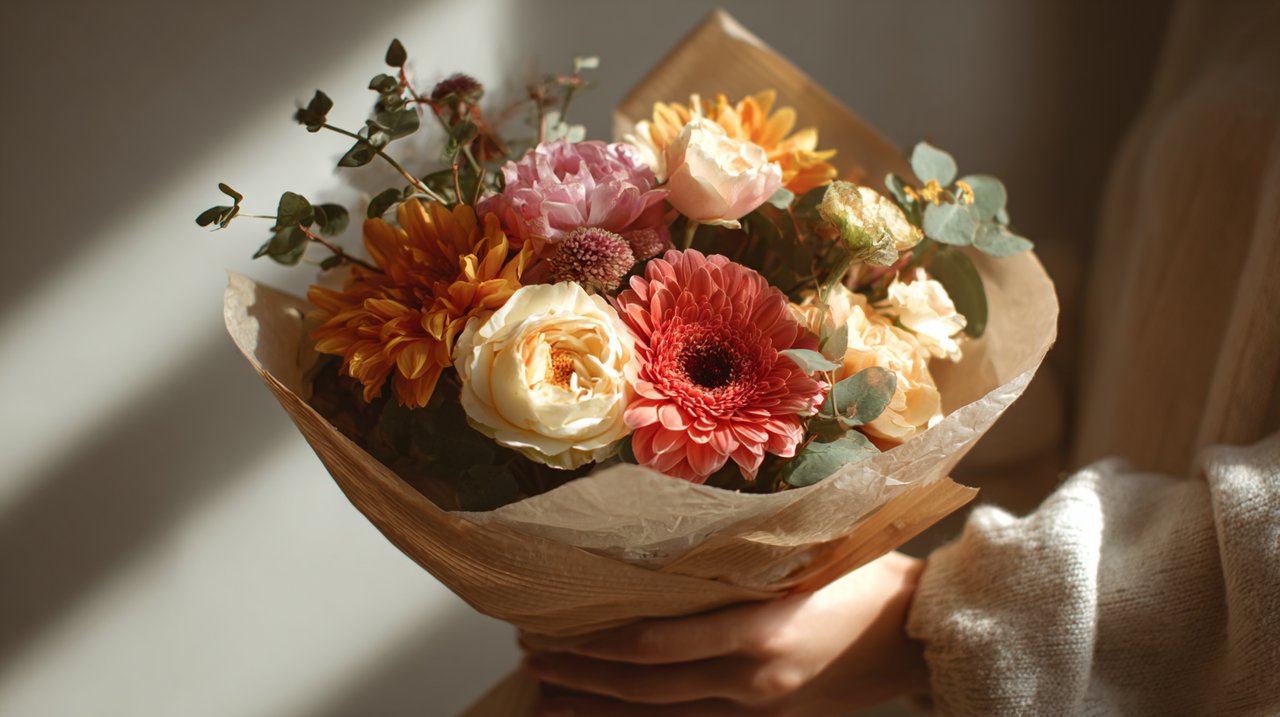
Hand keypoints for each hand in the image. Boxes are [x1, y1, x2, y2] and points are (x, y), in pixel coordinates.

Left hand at [521, 551, 928, 716]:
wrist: (923, 637)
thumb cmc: (867, 580)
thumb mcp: (804, 558)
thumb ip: (739, 562)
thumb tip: (663, 543)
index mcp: (757, 634)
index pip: (650, 648)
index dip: (589, 646)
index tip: (544, 631)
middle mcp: (749, 682)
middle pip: (643, 689)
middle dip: (578, 678)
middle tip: (528, 659)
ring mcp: (758, 711)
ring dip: (600, 711)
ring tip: (546, 701)